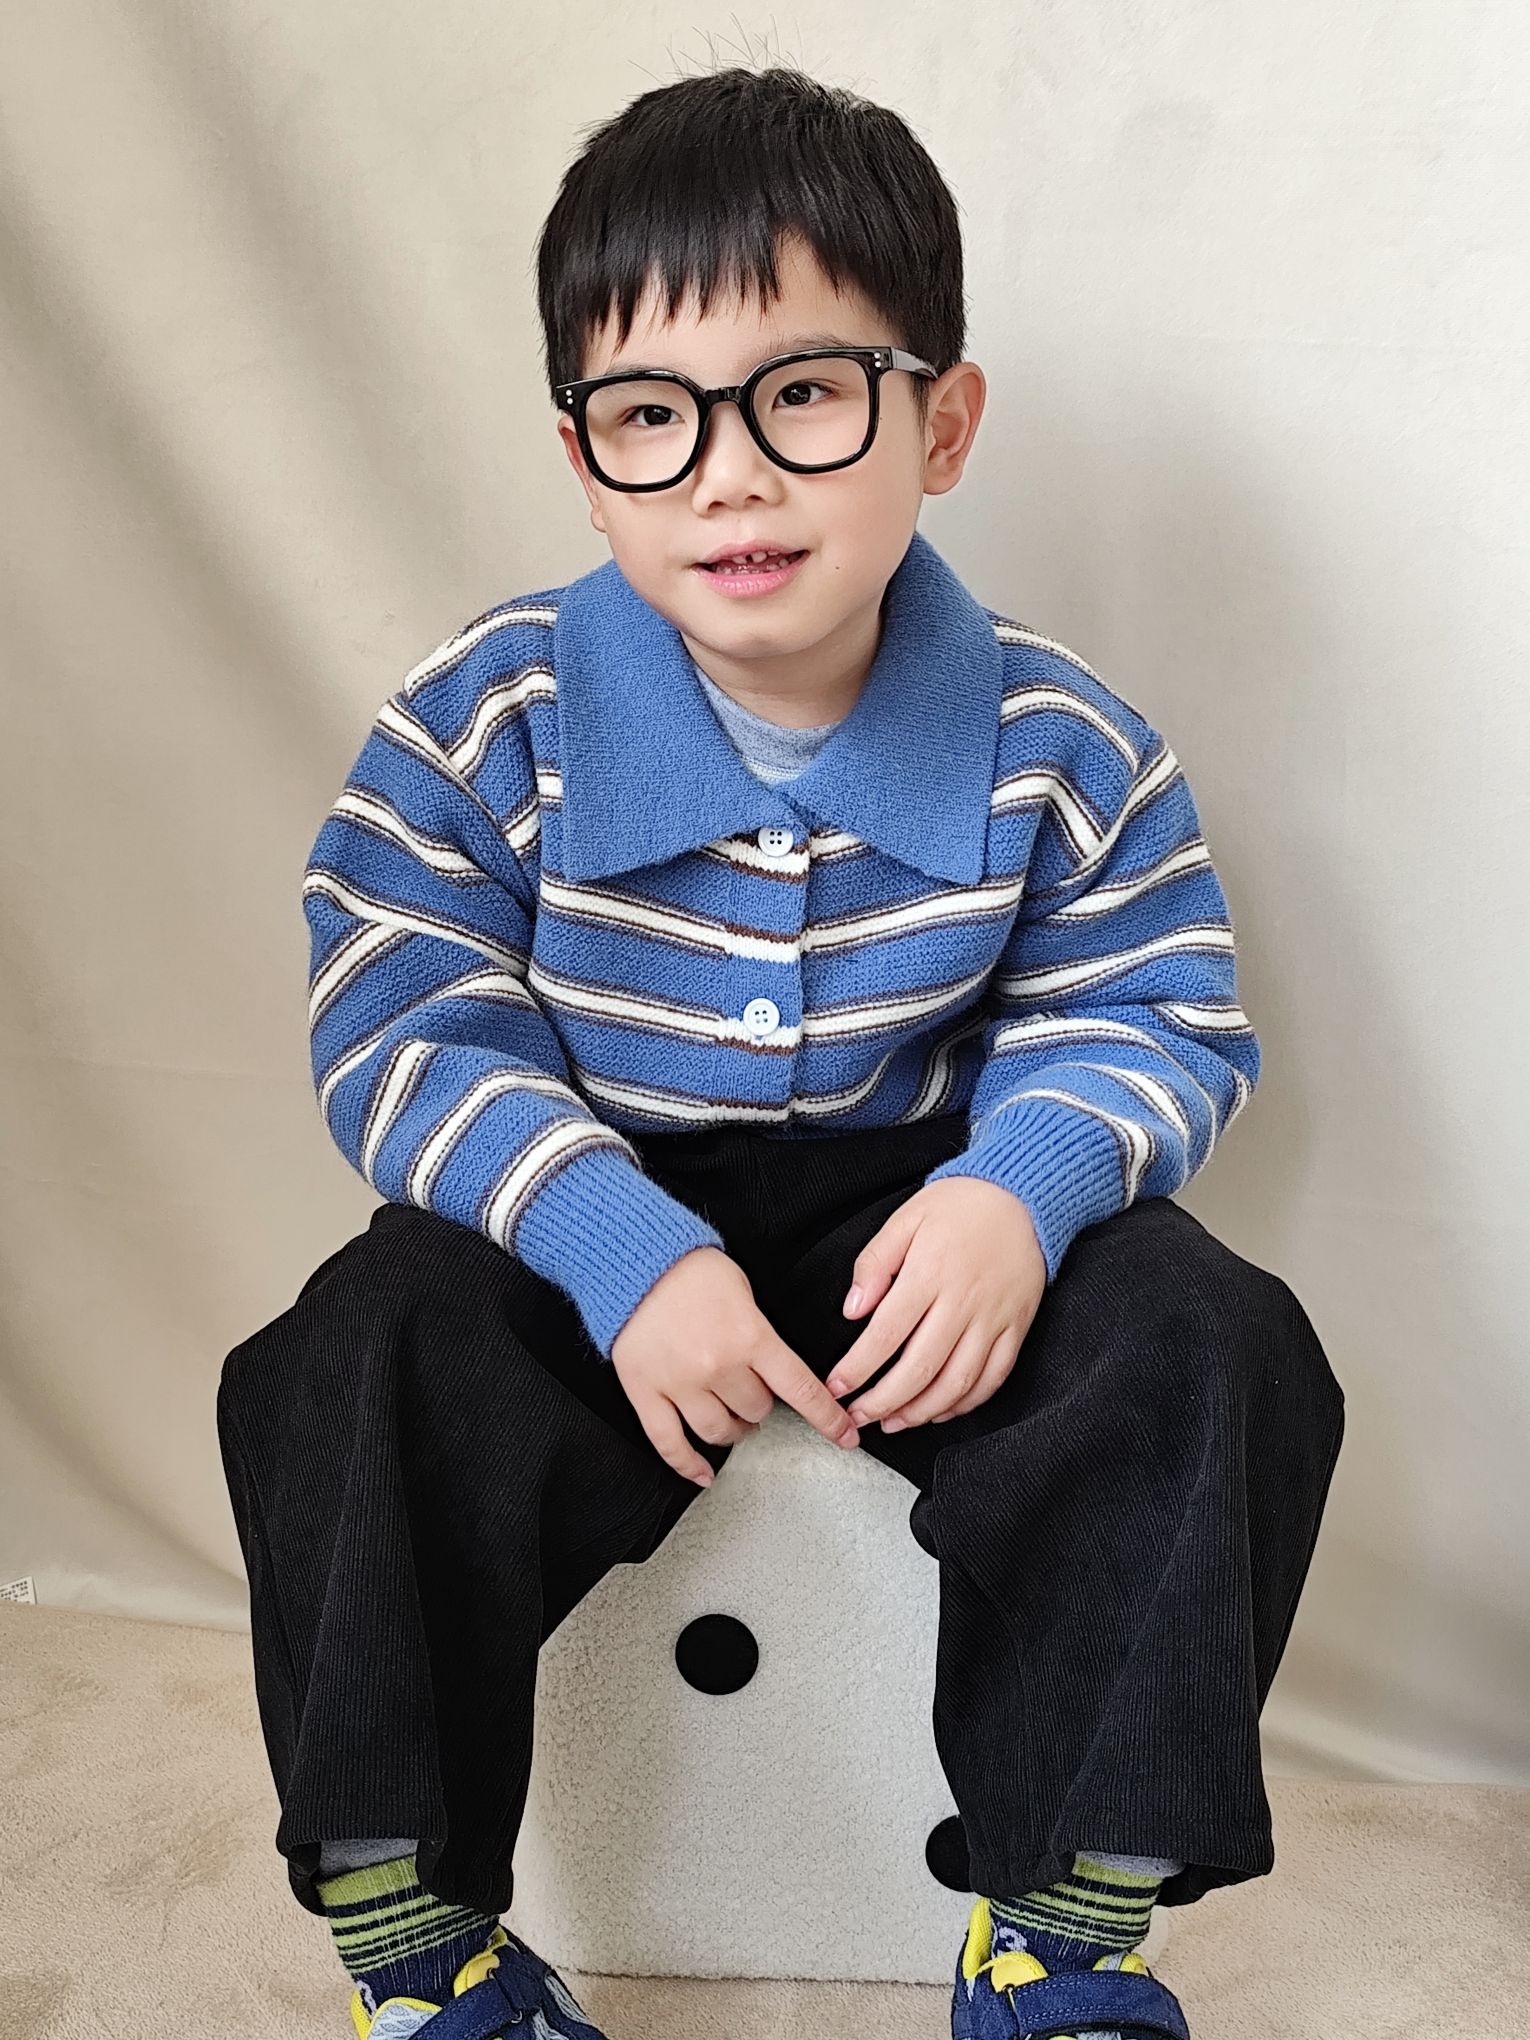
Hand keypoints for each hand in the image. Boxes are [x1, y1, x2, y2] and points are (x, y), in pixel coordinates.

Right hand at [610, 1246, 861, 1487]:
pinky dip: (688, 1465)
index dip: (828, 1418)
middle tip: (752, 1389)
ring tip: (730, 1416)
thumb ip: (761, 1336)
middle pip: (757, 1411)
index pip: (801, 1389)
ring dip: (731, 1429)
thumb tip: (775, 1371)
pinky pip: (669, 1443)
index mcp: (751, 1338)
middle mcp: (718, 1366)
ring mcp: (680, 1383)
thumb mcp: (745, 1293)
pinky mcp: (645, 1392)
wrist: (636, 1258)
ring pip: (719, 1432)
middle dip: (759, 1403)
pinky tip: (703, 1473)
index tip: (846, 1436)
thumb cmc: (691, 1270)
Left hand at [824, 1178, 1046, 1430]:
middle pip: (920, 1368)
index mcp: (929, 1273)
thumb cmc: (959, 1206)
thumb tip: (853, 1310)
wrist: (1023, 1196)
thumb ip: (875, 1263)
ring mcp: (994, 1318)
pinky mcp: (1016, 1327)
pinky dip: (966, 1402)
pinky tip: (940, 1411)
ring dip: (922, 1411)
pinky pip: (993, 1377)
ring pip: (957, 1382)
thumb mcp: (907, 1218)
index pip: (885, 1334)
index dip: (857, 1369)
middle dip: (883, 1402)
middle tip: (857, 1417)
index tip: (835, 1388)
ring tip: (893, 1422)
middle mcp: (963, 1302)